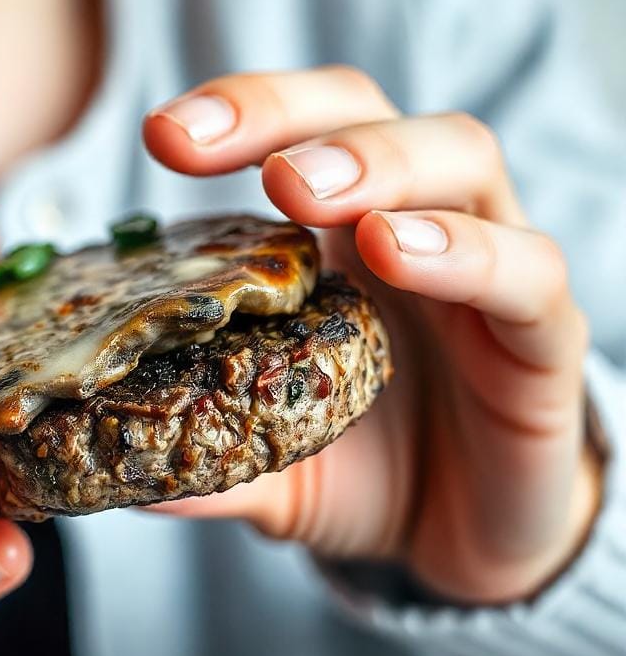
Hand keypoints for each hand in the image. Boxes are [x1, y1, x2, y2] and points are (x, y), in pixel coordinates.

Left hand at [142, 66, 601, 603]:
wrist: (463, 541)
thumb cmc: (361, 471)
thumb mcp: (267, 466)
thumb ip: (203, 461)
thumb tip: (112, 477)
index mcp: (334, 237)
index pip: (294, 132)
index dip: (235, 113)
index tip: (160, 132)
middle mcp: (414, 226)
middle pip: (367, 114)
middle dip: (281, 115)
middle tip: (199, 143)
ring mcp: (487, 274)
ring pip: (460, 161)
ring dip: (375, 161)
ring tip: (298, 190)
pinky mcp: (543, 343)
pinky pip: (526, 274)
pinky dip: (465, 252)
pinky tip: (396, 249)